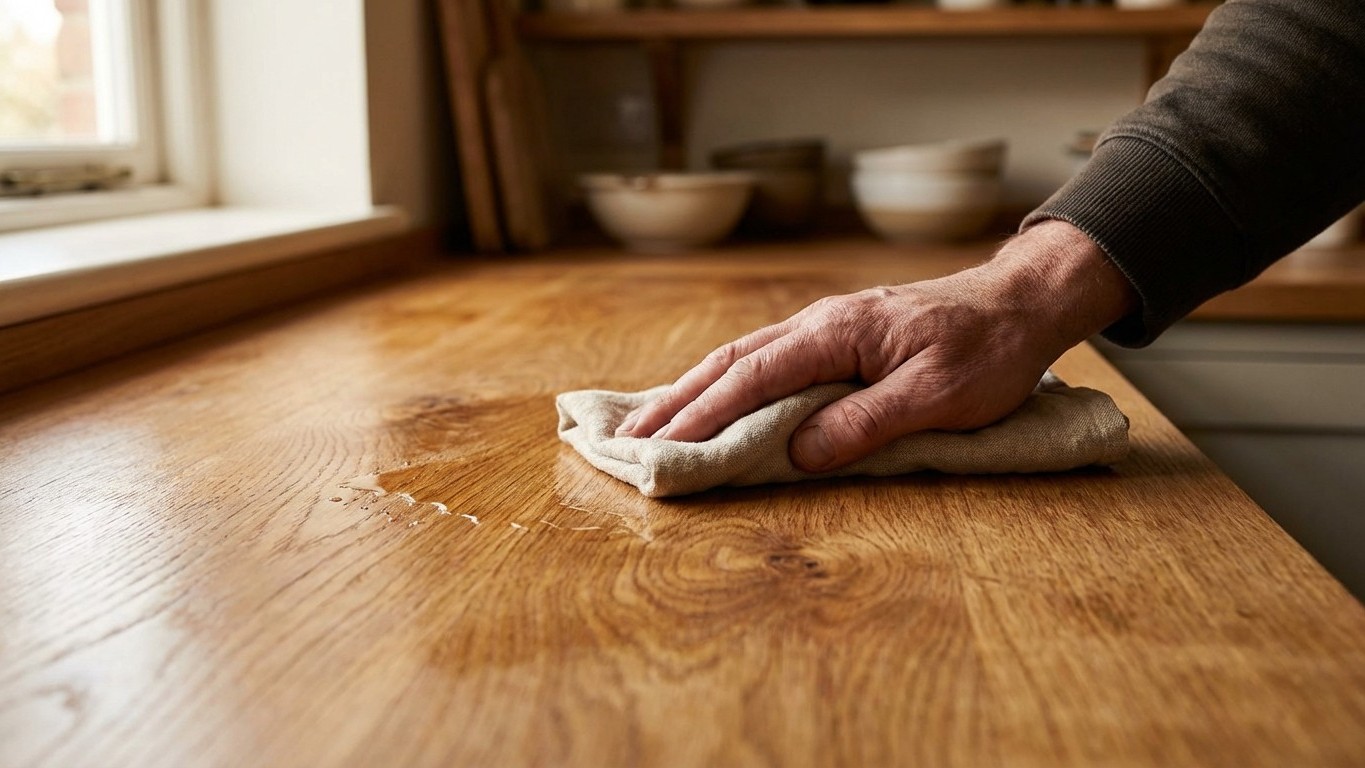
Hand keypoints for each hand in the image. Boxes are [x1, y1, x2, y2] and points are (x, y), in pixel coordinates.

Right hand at [615, 220, 1136, 471]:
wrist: (1022, 301)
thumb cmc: (988, 350)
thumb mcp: (937, 397)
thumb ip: (865, 423)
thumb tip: (797, 454)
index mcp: (838, 331)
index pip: (753, 376)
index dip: (702, 414)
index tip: (660, 448)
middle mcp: (820, 321)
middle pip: (730, 361)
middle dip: (676, 402)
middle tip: (628, 441)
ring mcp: (826, 325)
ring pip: (742, 356)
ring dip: (693, 391)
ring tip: (652, 424)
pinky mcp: (837, 335)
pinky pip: (766, 357)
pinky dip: (727, 382)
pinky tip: (711, 399)